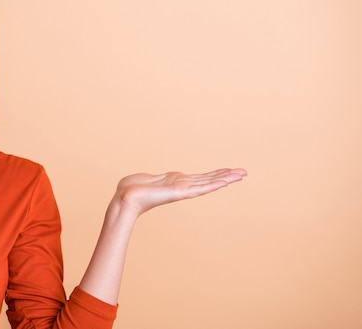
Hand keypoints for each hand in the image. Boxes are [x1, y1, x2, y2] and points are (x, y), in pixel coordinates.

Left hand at [114, 168, 246, 216]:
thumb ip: (152, 179)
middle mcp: (182, 186)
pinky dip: (213, 184)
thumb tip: (146, 180)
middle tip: (244, 172)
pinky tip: (225, 182)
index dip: (215, 175)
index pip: (200, 178)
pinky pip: (199, 187)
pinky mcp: (179, 192)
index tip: (228, 171)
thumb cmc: (132, 190)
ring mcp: (182, 189)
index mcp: (176, 182)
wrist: (126, 198)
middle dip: (226, 176)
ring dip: (225, 178)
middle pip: (208, 179)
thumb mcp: (147, 180)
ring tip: (241, 175)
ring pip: (208, 183)